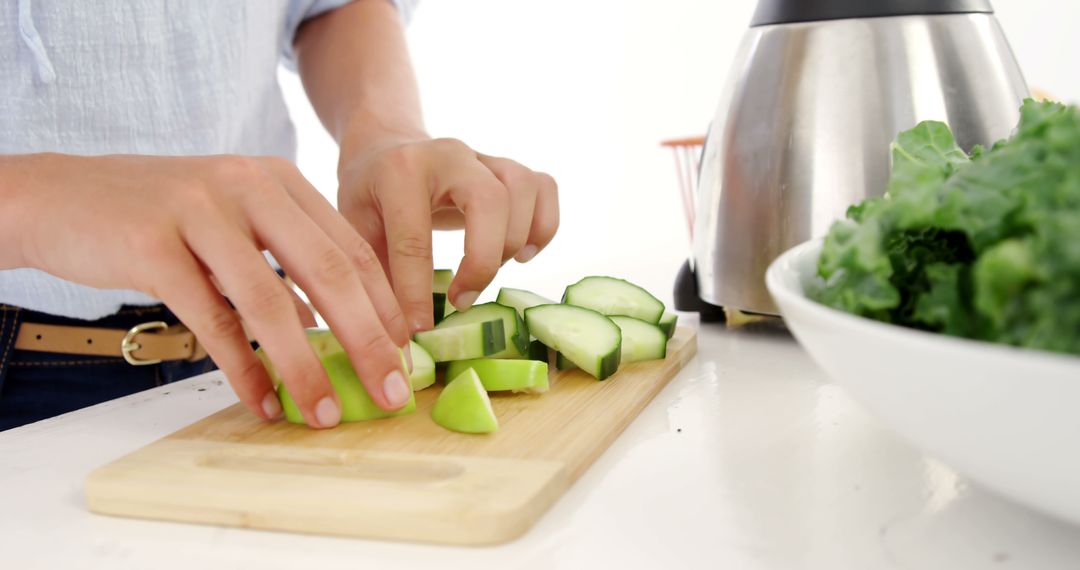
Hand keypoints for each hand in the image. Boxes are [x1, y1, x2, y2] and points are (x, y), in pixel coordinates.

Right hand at [7, 153, 412, 425]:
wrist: (62, 197)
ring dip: (304, 366)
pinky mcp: (154, 245)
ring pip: (271, 301)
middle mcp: (247, 185)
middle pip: (328, 271)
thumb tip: (331, 327)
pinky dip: (241, 368)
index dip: (384, 305)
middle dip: (367, 339)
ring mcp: (200, 211)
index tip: (406, 355)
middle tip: (392, 391)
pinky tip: (260, 401)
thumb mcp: (232, 219)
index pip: (350, 248)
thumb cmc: (159, 216)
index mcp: (277, 180)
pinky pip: (212, 320)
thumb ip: (282, 260)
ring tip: (324, 413)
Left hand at [337, 137, 558, 332]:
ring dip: (515, 241)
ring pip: (524, 189)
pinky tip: (522, 253)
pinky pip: (546, 188)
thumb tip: (395, 337)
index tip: (418, 330)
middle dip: (482, 260)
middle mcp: (449, 155)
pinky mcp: (508, 166)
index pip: (415, 239)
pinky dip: (544, 226)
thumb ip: (376, 274)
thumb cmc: (369, 194)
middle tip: (461, 299)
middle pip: (491, 200)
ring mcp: (484, 156)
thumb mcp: (356, 229)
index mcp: (401, 171)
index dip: (416, 292)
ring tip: (490, 271)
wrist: (386, 146)